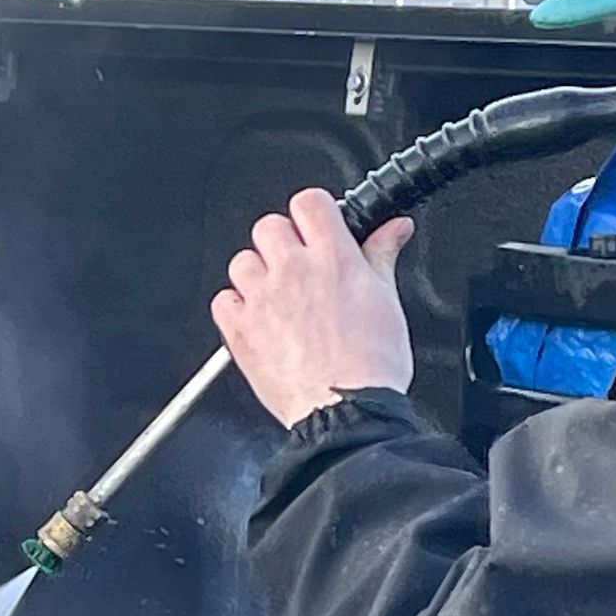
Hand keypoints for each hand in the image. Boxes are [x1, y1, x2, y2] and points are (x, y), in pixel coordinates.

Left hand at [213, 189, 414, 428]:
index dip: (312, 214)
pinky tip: (258, 321)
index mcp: (333, 259)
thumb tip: (394, 227)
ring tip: (278, 300)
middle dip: (283, 243)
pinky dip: (235, 307)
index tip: (316, 230)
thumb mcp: (388, 301)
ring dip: (257, 274)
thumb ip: (382, 255)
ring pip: (242, 260)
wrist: (348, 413)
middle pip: (269, 226)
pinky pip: (222, 300)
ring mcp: (263, 300)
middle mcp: (294, 272)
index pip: (309, 202)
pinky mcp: (240, 331)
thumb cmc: (372, 367)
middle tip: (298, 269)